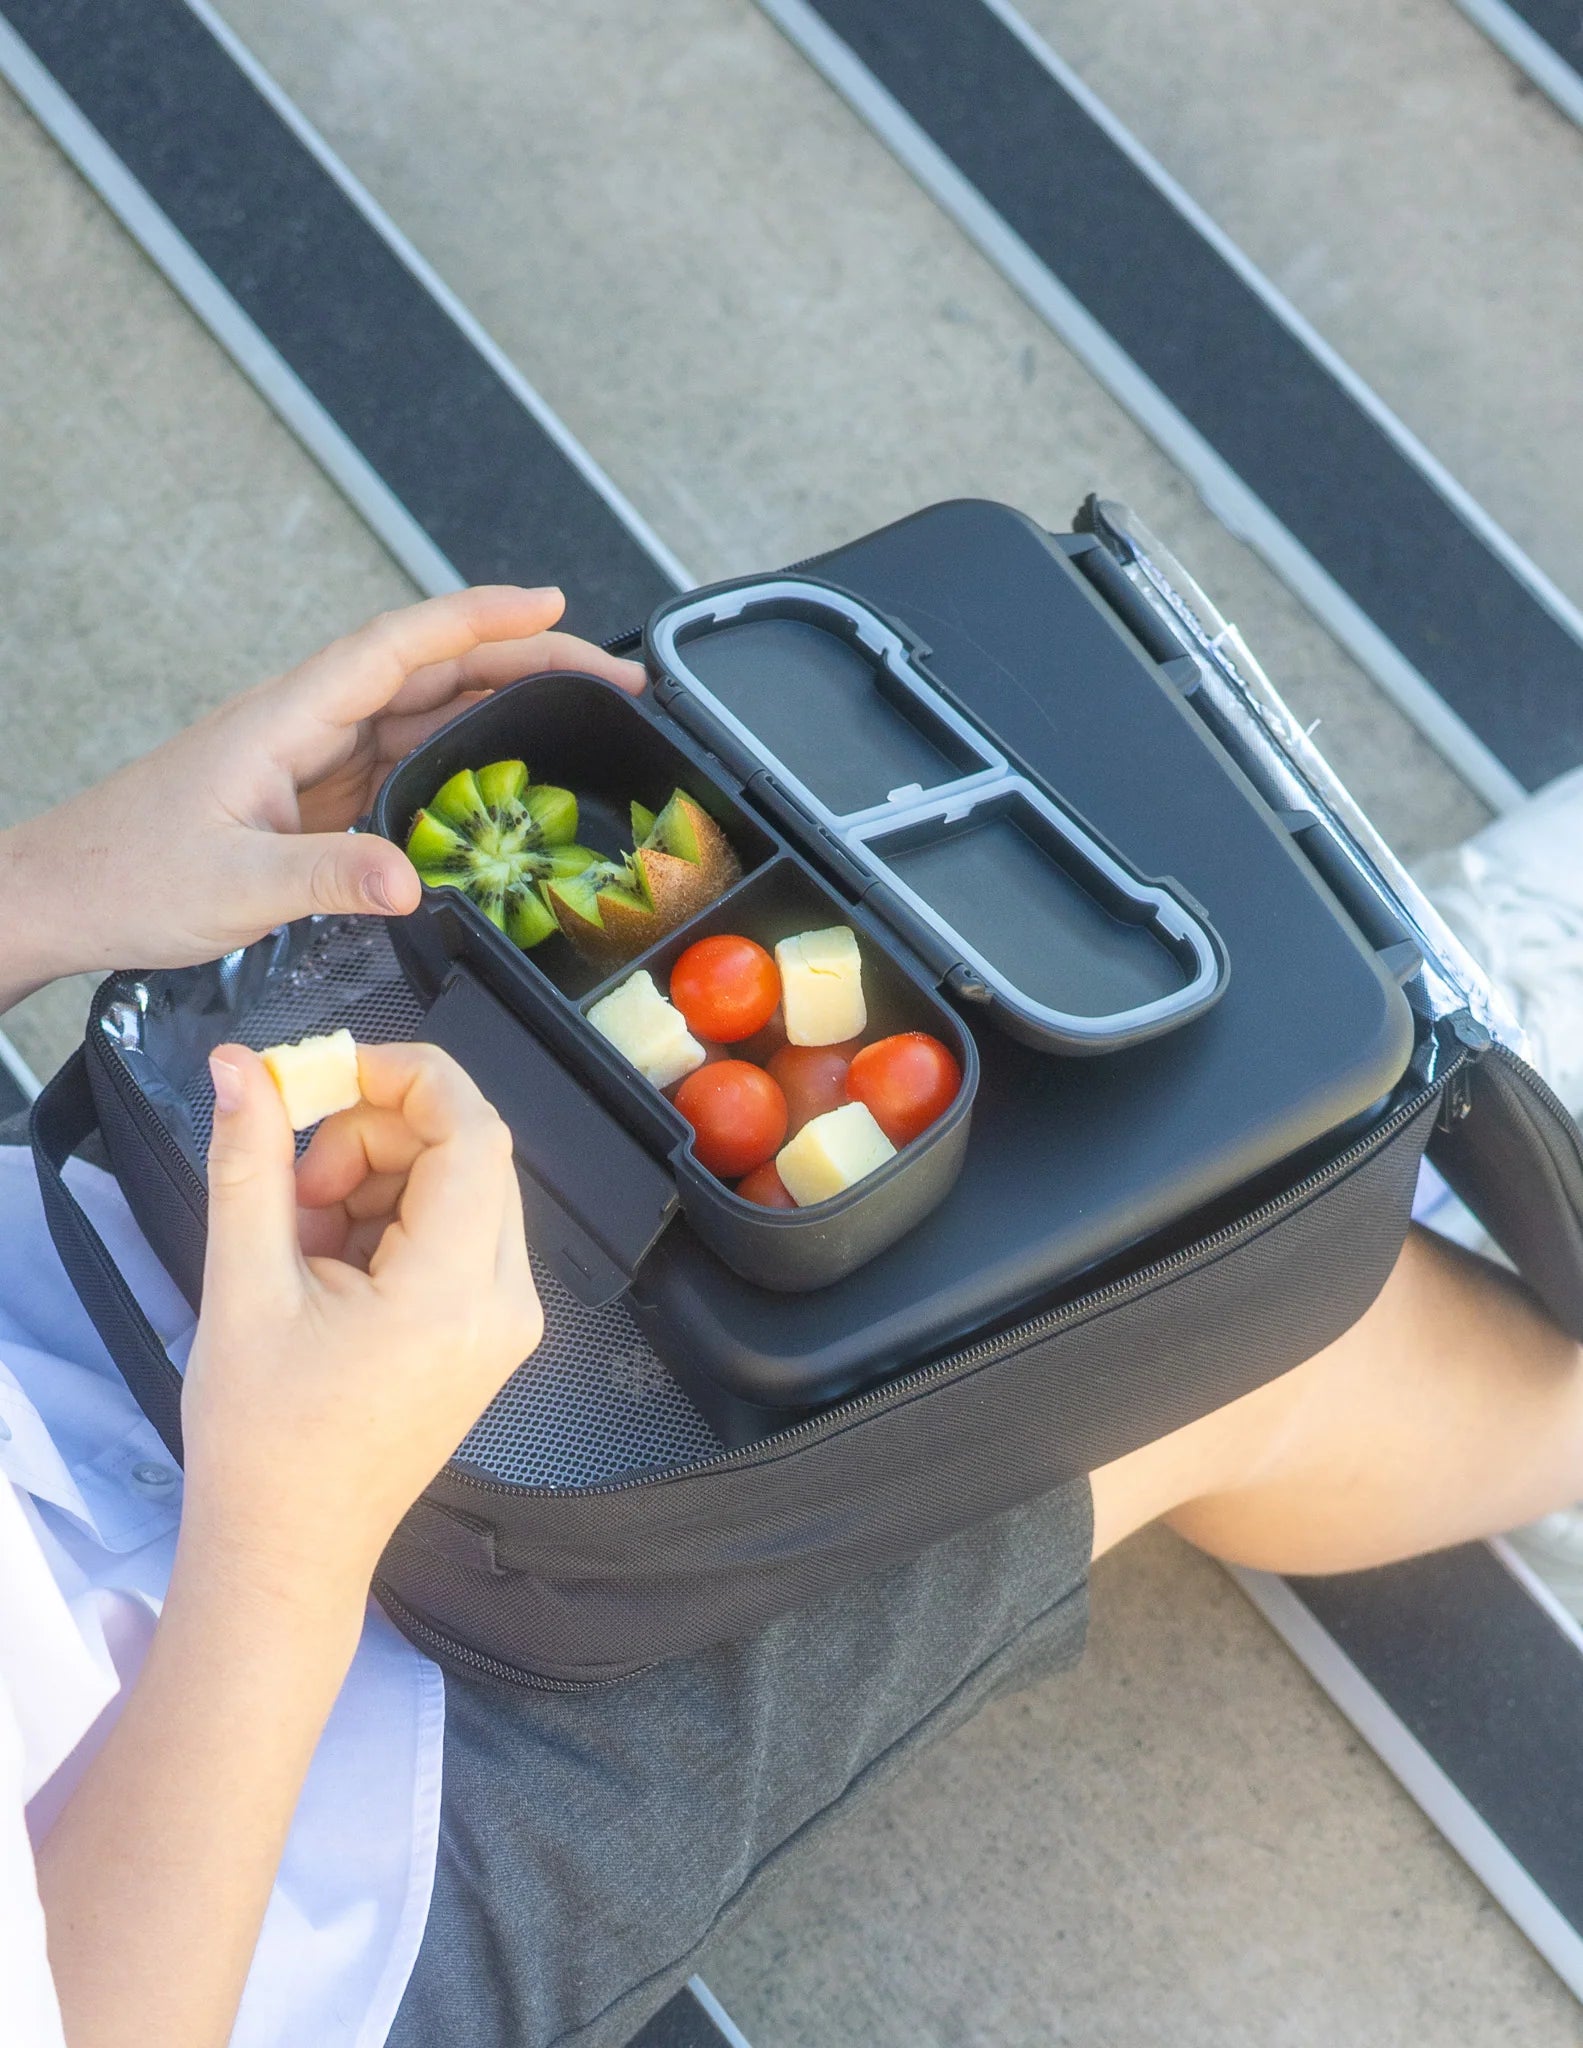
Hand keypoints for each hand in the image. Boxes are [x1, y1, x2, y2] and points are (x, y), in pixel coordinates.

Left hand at [0, 585, 643, 1004]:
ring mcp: (310, 760)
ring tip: (579, 719)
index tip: (552, 606)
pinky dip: (459, 766)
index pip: (399, 645)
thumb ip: (330, 878)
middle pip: (431, 673)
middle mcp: (305, 725)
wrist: (62, 896)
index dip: (480, 618)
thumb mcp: (234, 885)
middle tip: (609, 677)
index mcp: (286, 718)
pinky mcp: (310, 799)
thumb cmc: (125, 875)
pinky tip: (500, 788)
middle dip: (523, 663)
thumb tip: (415, 881)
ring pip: (424, 716)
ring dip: (500, 710)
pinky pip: (402, 768)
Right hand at [178, 1039, 541, 1606]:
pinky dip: (393, 1222)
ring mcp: (506, 1322)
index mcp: (454, 1294)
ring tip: (302, 1245)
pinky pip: (456, 1234)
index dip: (403, 1079)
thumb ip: (250, 1164)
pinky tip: (332, 1272)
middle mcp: (504, 1304)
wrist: (287, 1550)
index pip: (472, 1131)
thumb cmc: (264, 1442)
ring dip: (379, 1181)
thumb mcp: (243, 1288)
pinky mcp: (489, 1333)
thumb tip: (242, 1068)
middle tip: (294, 1187)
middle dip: (376, 1139)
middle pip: (468, 1154)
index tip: (327, 1074)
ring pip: (461, 1188)